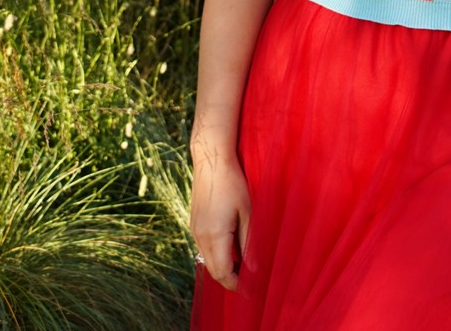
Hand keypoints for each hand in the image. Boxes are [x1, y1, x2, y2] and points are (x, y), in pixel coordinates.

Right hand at [189, 147, 250, 289]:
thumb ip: (250, 243)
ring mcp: (195, 229)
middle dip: (230, 280)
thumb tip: (254, 269)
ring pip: (208, 259)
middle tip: (250, 284)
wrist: (211, 159)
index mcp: (215, 235)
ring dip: (224, 267)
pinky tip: (233, 248)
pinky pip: (205, 247)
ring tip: (244, 268)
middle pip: (213, 270)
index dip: (237, 285)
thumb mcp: (248, 213)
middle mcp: (200, 236)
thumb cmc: (234, 183)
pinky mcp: (195, 222)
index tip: (252, 291)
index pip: (223, 273)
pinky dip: (218, 255)